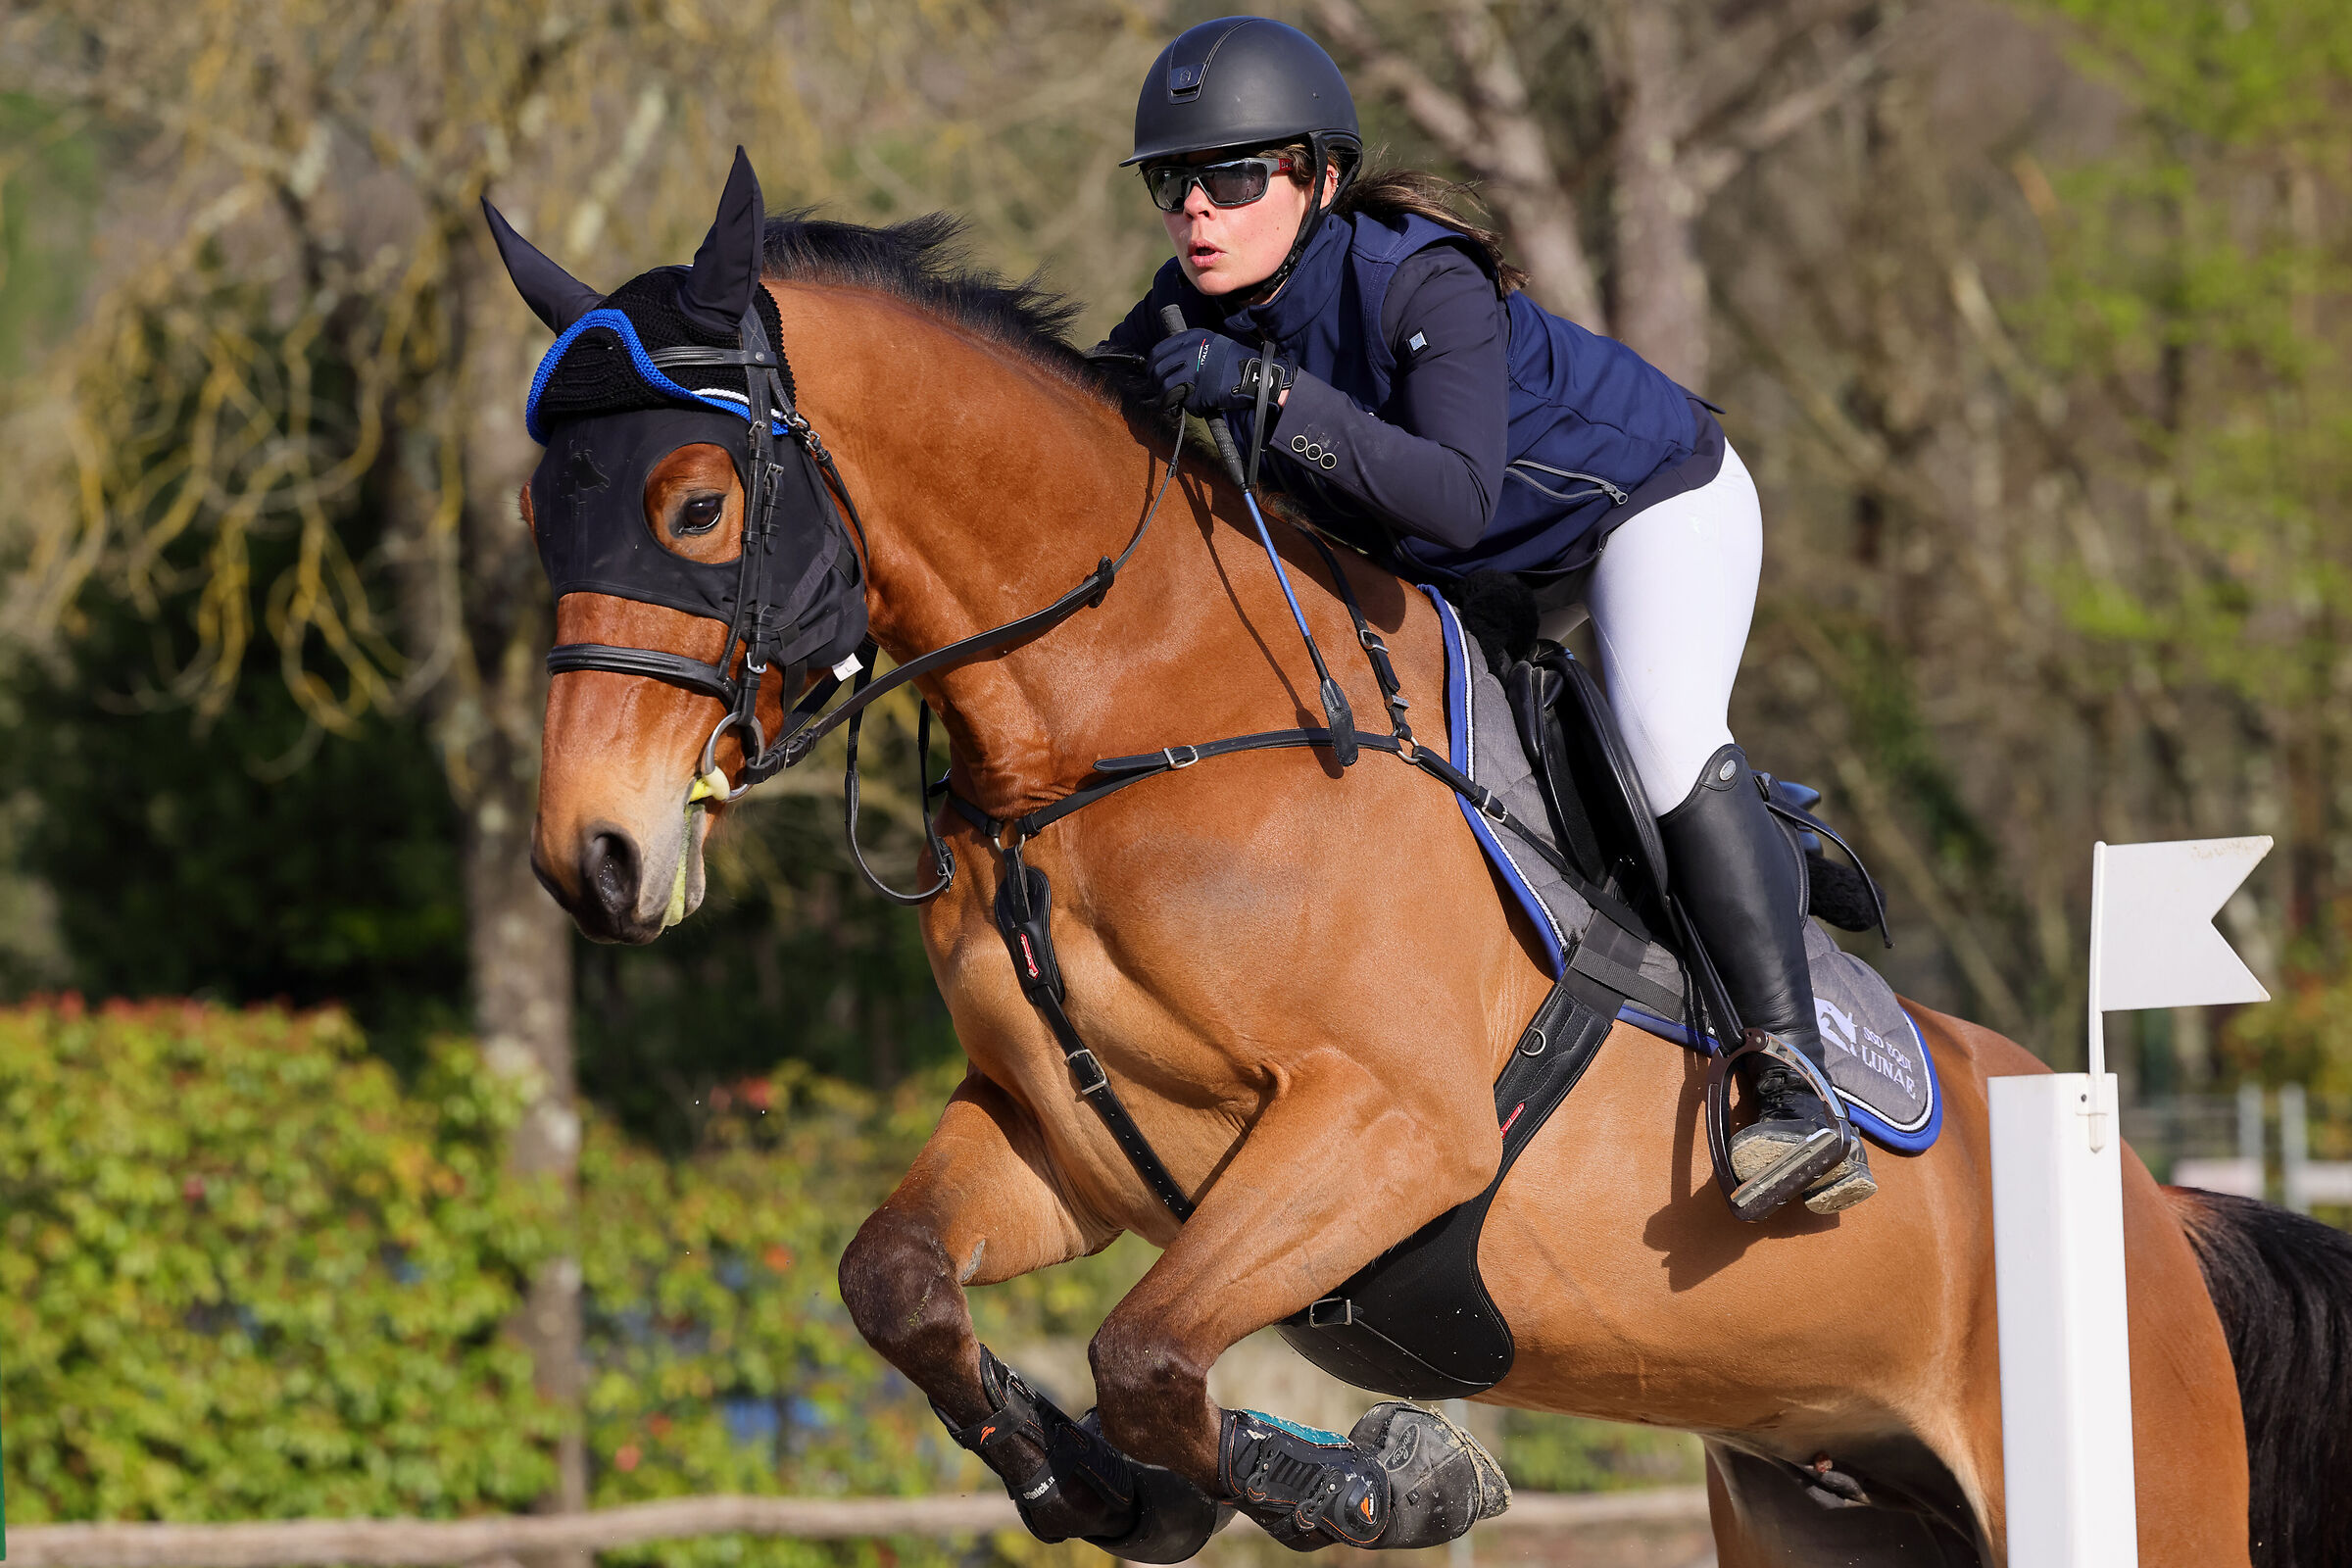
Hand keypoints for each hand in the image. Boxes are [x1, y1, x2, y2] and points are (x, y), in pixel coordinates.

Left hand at [1149, 329, 1291, 415]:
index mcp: (1191, 338)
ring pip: (1165, 388)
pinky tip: (1194, 405)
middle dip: (1156, 382)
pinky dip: (1185, 406)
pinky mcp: (1197, 391)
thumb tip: (1168, 361)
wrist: (1254, 376)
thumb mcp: (1211, 343)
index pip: (1158, 351)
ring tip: (1175, 402)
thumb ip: (1190, 349)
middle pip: (1158, 369)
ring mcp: (1192, 372)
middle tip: (1162, 390)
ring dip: (1167, 398)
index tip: (1155, 373)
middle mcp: (1189, 352)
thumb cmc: (1234, 362)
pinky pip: (1181, 402)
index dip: (1154, 365)